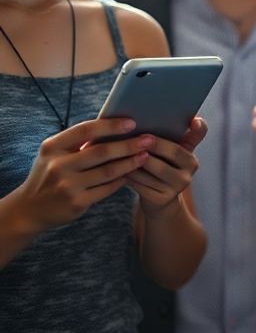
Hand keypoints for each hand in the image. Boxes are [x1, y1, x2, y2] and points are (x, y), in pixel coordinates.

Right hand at [8, 118, 152, 233]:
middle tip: (149, 140)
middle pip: (102, 151)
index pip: (85, 130)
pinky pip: (107, 188)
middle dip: (129, 145)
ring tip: (146, 156)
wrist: (29, 209)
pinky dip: (122, 180)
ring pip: (109, 171)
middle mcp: (58, 165)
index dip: (111, 125)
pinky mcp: (77, 202)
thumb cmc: (49, 175)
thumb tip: (114, 126)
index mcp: (52, 147)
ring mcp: (68, 186)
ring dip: (131, 163)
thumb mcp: (54, 154)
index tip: (132, 122)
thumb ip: (77, 142)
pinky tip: (133, 174)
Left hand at [127, 117, 207, 217]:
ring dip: (134, 159)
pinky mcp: (160, 199)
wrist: (159, 202)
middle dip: (154, 143)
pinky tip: (117, 167)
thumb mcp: (173, 155)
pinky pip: (140, 183)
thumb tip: (193, 118)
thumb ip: (182, 137)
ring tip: (121, 149)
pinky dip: (127, 174)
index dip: (194, 129)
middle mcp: (188, 174)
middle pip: (172, 153)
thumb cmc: (162, 169)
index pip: (192, 140)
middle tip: (138, 135)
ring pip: (152, 168)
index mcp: (191, 159)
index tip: (190, 121)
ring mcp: (175, 188)